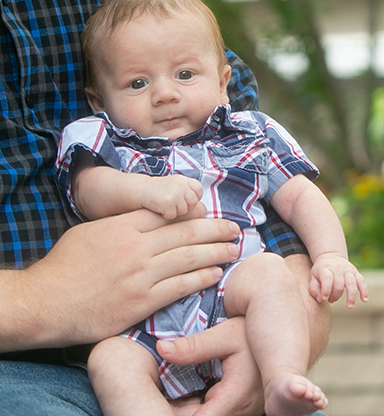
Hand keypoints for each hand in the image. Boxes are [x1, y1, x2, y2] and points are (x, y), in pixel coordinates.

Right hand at [0, 206, 239, 351]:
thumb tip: (146, 219)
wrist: (48, 302)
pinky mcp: (142, 302)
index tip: (210, 213)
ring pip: (188, 258)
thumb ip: (120, 223)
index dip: (193, 212)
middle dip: (214, 229)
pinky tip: (215, 273)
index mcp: (123, 226)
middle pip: (185, 233)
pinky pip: (180, 286)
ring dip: (215, 252)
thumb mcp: (89, 231)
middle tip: (234, 228)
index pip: (167, 213)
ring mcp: (142, 275)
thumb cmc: (65, 265)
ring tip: (233, 248)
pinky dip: (201, 278)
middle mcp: (137, 247)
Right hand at [142, 175, 202, 219]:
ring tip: (165, 204)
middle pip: (193, 203)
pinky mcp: (168, 202)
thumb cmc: (161, 191)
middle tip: (172, 203)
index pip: (199, 190)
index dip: (192, 198)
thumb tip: (203, 210)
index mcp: (185, 180)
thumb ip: (189, 192)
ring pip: (183, 211)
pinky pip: (172, 215)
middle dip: (184, 207)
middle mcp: (181, 184)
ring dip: (174, 212)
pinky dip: (166, 215)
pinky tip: (160, 208)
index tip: (182, 199)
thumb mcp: (177, 185)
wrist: (142, 190)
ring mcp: (175, 193)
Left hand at [158, 317, 263, 415]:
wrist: (276, 328)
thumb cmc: (251, 330)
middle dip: (180, 412)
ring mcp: (244, 409)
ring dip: (191, 410)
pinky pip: (218, 411)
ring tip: (169, 395)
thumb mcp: (222, 334)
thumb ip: (192, 346)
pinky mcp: (243, 404)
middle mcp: (243, 410)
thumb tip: (160, 349)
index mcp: (235, 397)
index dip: (175, 415)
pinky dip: (200, 406)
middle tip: (158, 398)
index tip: (156, 405)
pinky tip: (185, 394)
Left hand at [309, 253, 368, 307]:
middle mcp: (338, 269)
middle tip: (331, 301)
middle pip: (339, 284)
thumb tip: (320, 300)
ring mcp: (348, 270)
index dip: (326, 289)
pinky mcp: (356, 272)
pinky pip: (361, 281)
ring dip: (351, 296)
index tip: (324, 298)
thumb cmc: (320, 270)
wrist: (330, 256)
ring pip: (351, 283)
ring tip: (349, 306)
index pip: (327, 278)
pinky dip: (364, 290)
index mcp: (326, 269)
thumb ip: (313, 288)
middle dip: (335, 296)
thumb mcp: (313, 276)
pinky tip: (364, 300)